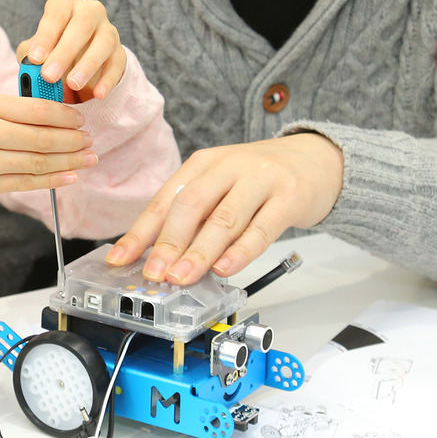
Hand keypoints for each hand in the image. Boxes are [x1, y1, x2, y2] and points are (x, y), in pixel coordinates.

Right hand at [0, 91, 96, 209]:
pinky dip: (53, 180)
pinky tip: (71, 176)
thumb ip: (8, 109)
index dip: (66, 116)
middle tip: (90, 140)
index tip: (80, 119)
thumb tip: (52, 115)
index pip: (38, 110)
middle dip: (74, 140)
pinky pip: (27, 183)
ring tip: (88, 158)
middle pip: (44, 137)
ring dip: (70, 161)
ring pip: (39, 162)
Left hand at [17, 0, 124, 101]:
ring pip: (104, 42)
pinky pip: (118, 64)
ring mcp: (108, 30)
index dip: (46, 35)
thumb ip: (30, 55)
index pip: (57, 13)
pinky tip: (98, 94)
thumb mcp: (35, 49)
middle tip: (49, 76)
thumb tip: (31, 66)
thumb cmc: (50, 50)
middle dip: (65, 52)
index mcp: (65, 4)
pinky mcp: (120, 52)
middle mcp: (89, 11)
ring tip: (73, 84)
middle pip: (82, 25)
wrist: (75, 62)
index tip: (35, 59)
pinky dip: (108, 80)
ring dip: (88, 64)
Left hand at [105, 133, 343, 284]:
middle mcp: (228, 166)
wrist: (316, 160)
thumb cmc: (261, 178)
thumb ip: (196, 216)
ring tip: (182, 277)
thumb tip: (160, 258)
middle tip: (154, 273)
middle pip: (191, 206)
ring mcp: (260, 179)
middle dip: (168, 243)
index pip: (164, 200)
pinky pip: (262, 228)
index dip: (140, 232)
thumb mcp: (222, 186)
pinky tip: (225, 268)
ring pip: (224, 219)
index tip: (119, 259)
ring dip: (199, 252)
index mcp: (204, 163)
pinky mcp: (288, 196)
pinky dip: (241, 251)